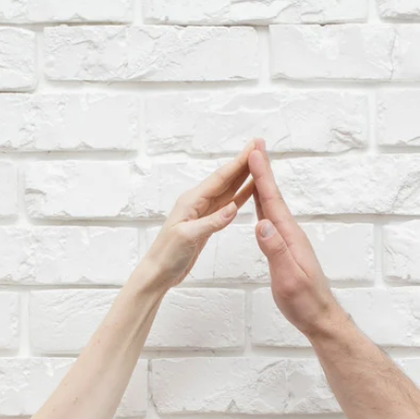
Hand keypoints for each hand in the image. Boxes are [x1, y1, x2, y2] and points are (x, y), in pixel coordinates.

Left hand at [136, 141, 255, 291]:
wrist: (159, 272)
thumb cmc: (168, 255)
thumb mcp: (188, 237)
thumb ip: (211, 222)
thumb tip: (233, 208)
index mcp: (192, 201)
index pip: (221, 178)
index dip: (239, 162)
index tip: (254, 147)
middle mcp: (198, 202)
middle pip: (226, 178)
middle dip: (244, 162)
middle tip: (260, 146)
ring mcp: (203, 211)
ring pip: (228, 190)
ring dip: (244, 176)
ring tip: (260, 163)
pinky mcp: (207, 223)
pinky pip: (227, 205)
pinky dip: (240, 196)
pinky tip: (250, 189)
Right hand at [246, 141, 347, 338]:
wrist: (319, 317)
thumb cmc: (304, 301)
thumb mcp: (287, 278)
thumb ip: (275, 250)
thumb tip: (261, 223)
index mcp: (290, 236)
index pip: (272, 201)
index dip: (262, 176)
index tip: (254, 152)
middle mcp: (290, 233)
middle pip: (273, 197)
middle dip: (263, 171)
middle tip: (255, 147)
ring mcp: (289, 240)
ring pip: (271, 206)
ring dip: (262, 185)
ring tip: (256, 166)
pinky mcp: (286, 249)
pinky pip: (272, 219)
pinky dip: (263, 205)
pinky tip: (260, 204)